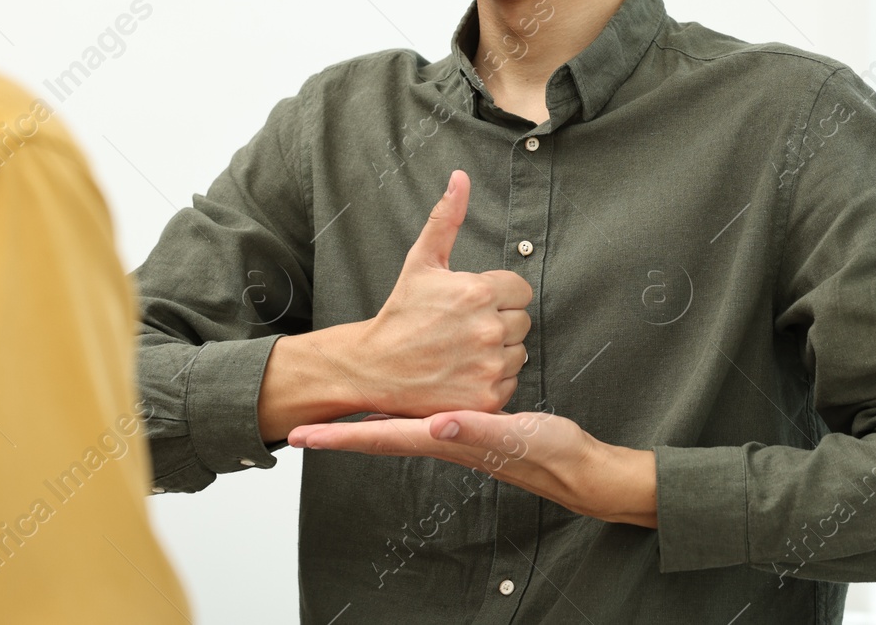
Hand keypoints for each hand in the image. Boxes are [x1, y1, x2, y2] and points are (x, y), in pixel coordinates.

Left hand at [288, 410, 657, 527]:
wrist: (578, 469)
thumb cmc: (550, 453)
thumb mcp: (516, 436)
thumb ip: (477, 430)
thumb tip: (435, 424)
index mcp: (446, 439)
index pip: (382, 437)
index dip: (341, 436)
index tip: (301, 436)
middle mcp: (442, 440)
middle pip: (379, 437)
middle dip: (338, 434)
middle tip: (298, 430)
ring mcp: (453, 437)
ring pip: (396, 429)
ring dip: (362, 424)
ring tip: (333, 415)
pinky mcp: (468, 431)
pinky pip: (420, 422)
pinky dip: (397, 414)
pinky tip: (395, 406)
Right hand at [353, 170, 531, 416]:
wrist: (374, 367)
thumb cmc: (401, 313)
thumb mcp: (421, 261)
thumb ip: (447, 219)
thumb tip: (460, 177)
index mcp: (478, 292)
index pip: (520, 290)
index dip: (497, 296)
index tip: (470, 305)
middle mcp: (488, 329)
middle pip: (522, 322)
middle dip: (498, 323)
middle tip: (462, 330)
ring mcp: (488, 366)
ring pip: (518, 354)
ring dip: (497, 353)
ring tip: (461, 352)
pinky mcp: (486, 398)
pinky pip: (510, 383)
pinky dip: (491, 381)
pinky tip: (463, 374)